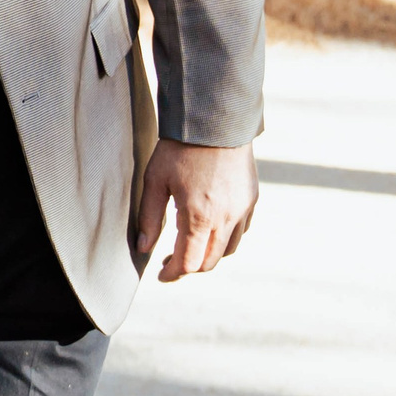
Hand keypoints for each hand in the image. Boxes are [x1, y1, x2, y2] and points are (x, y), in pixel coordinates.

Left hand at [134, 139, 256, 280]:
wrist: (215, 120)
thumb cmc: (180, 148)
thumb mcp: (156, 180)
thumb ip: (150, 217)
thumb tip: (144, 247)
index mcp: (199, 216)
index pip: (188, 262)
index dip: (173, 274)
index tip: (161, 275)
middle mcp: (226, 218)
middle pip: (210, 261)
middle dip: (189, 267)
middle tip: (170, 262)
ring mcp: (243, 210)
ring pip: (228, 250)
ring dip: (209, 255)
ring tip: (189, 246)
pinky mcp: (251, 200)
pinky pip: (240, 231)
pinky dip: (225, 239)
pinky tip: (209, 229)